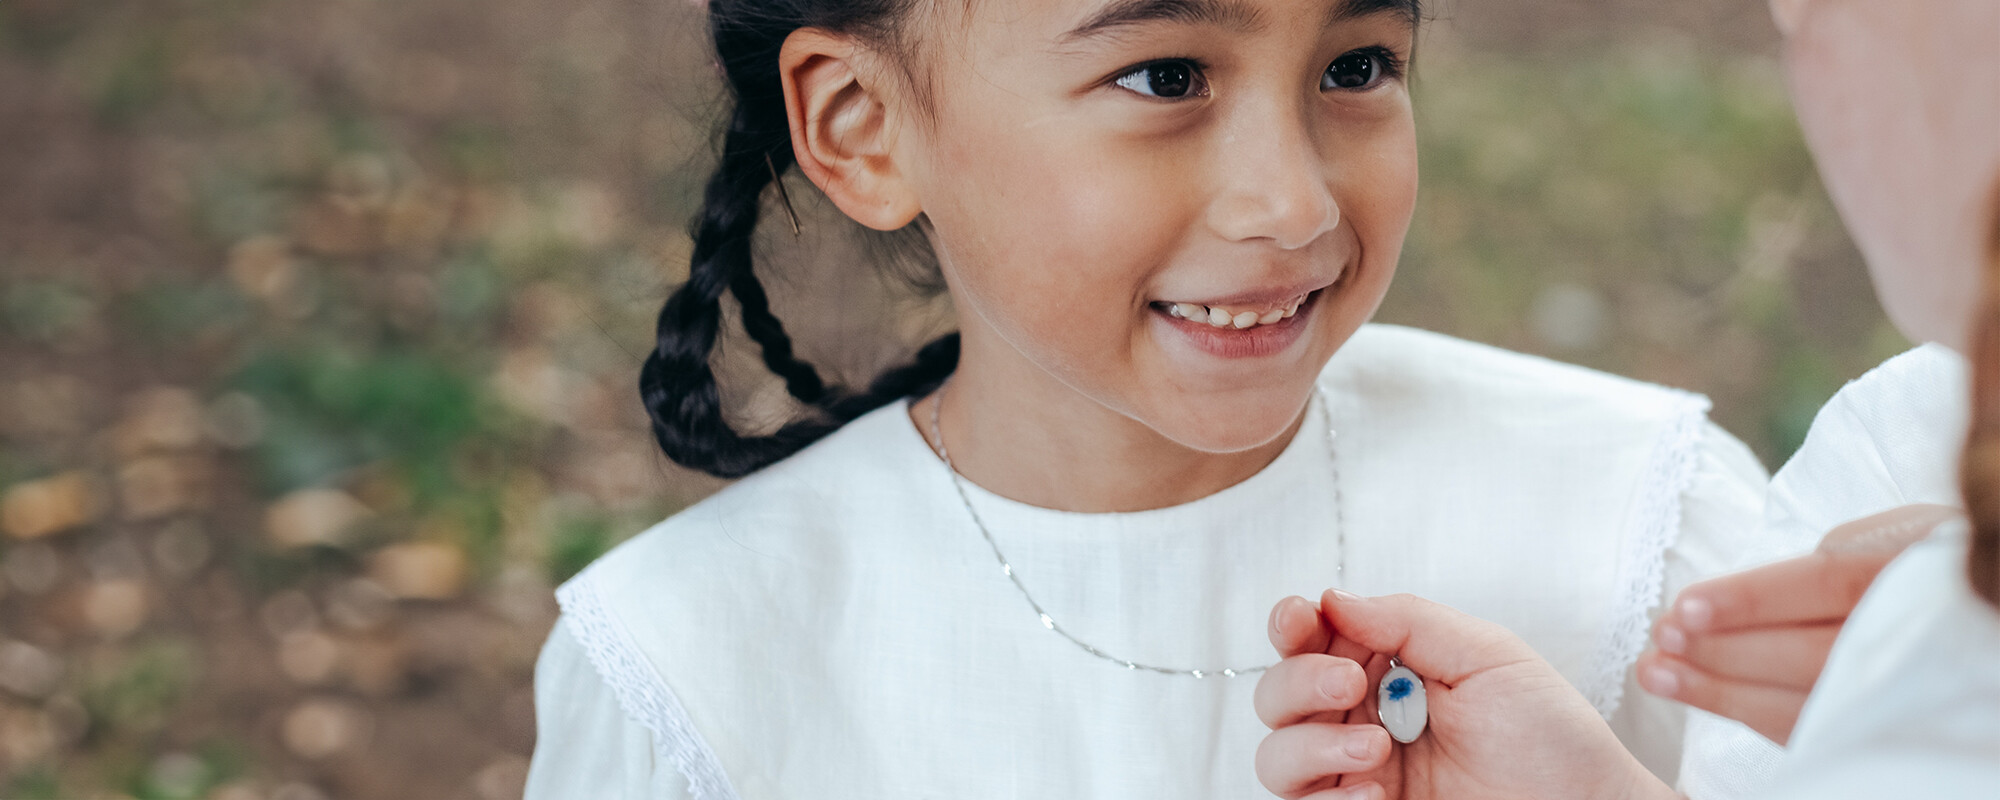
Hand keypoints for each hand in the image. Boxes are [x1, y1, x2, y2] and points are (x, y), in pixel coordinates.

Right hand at [1254, 591, 1674, 799]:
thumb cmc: (1552, 737)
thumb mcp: (1488, 655)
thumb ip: (1409, 622)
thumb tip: (1334, 598)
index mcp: (1388, 669)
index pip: (1312, 639)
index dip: (1292, 624)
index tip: (1302, 621)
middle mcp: (1362, 719)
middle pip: (1278, 695)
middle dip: (1300, 682)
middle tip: (1351, 686)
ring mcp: (1357, 774)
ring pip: (1277, 756)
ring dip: (1310, 746)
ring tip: (1375, 752)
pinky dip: (1327, 799)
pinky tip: (1375, 794)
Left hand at [1637, 503, 1958, 743]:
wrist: (1975, 608)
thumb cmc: (1924, 560)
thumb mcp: (1896, 534)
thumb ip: (1836, 558)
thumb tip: (1753, 599)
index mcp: (1916, 572)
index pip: (1827, 586)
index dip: (1752, 599)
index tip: (1686, 608)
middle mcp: (1918, 637)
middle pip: (1812, 654)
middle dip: (1726, 650)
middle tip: (1663, 639)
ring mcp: (1905, 690)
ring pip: (1809, 704)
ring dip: (1720, 691)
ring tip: (1655, 673)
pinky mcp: (1881, 723)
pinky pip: (1812, 729)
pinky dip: (1746, 712)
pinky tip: (1696, 692)